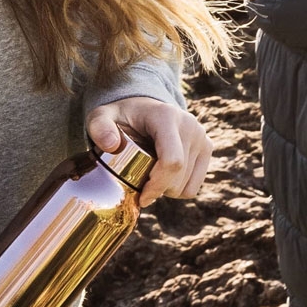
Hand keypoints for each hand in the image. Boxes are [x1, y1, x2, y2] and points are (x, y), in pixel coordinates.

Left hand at [86, 96, 212, 206]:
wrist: (143, 108)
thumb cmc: (120, 116)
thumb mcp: (102, 117)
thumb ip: (100, 128)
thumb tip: (112, 145)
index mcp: (166, 117)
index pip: (172, 161)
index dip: (157, 186)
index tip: (140, 198)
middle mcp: (190, 125)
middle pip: (178, 177)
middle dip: (157, 190)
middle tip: (139, 186)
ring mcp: (201, 136)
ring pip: (187, 186)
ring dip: (167, 190)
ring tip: (151, 177)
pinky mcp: (207, 147)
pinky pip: (194, 186)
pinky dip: (179, 190)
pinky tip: (164, 177)